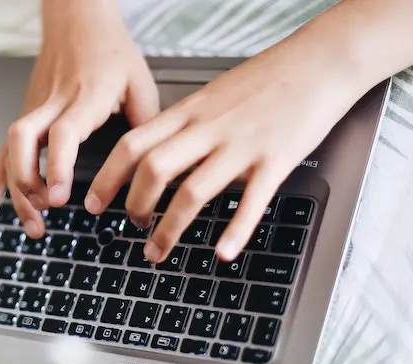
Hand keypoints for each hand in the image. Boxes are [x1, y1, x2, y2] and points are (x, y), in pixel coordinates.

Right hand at [0, 0, 158, 237]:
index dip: (59, 167)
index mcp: (85, 96)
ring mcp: (35, 108)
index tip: (61, 197)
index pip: (63, 133)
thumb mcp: (140, 81)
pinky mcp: (27, 113)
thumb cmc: (110, 49)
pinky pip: (3, 148)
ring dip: (16, 189)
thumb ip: (145, 124)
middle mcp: (54, 102)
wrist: (77, 19)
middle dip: (29, 182)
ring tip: (34, 222)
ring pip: (11, 149)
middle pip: (25, 141)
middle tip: (47, 211)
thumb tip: (151, 166)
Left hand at [85, 44, 364, 262]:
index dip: (107, 177)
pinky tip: (223, 253)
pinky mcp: (275, 160)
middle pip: (153, 169)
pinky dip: (235, 231)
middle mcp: (208, 129)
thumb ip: (182, 125)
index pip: (132, 144)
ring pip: (192, 191)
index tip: (94, 203)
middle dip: (134, 205)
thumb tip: (152, 155)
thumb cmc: (265, 81)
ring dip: (169, 228)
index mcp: (189, 112)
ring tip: (157, 251)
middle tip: (131, 228)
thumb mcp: (211, 96)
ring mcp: (241, 145)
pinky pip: (251, 201)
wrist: (319, 62)